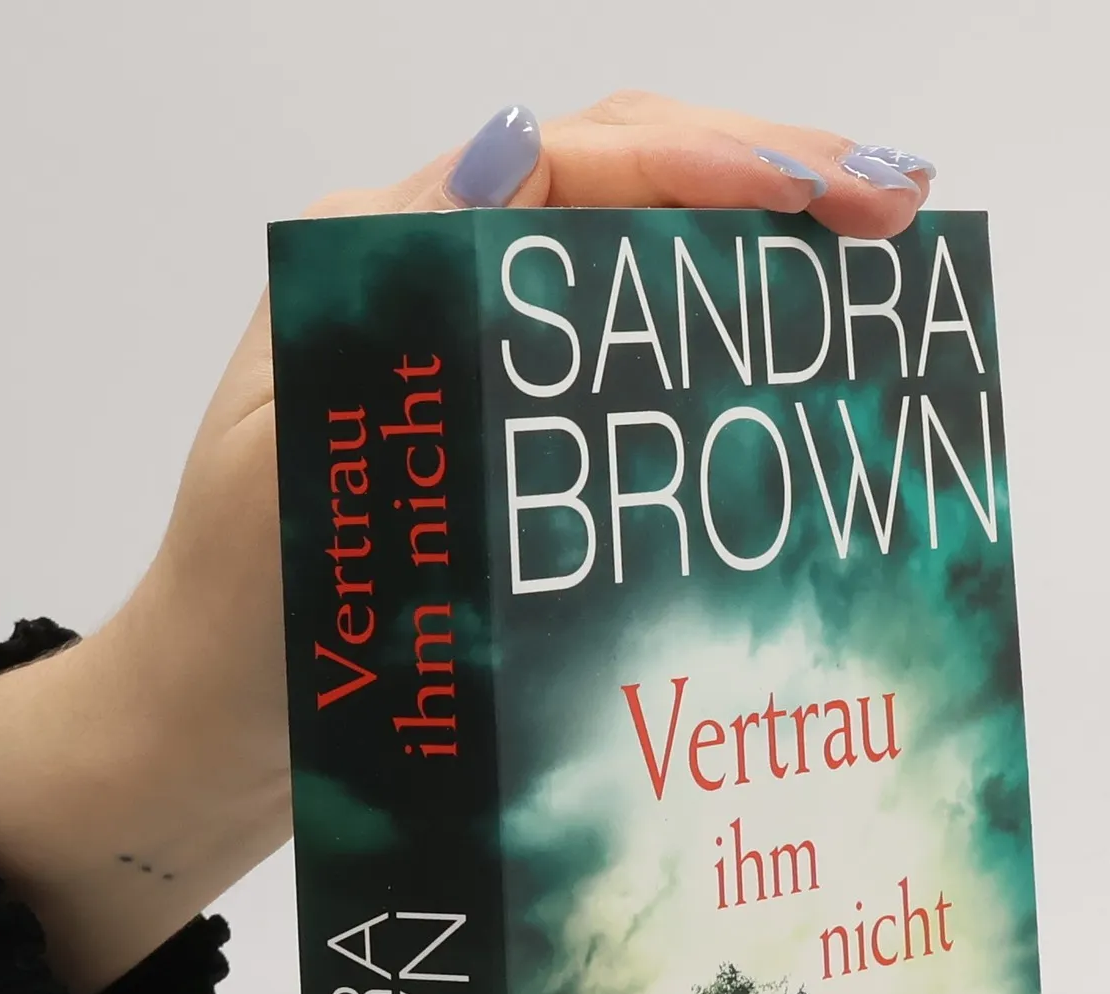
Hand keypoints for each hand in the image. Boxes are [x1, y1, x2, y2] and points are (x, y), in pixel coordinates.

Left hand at [0, 97, 933, 993]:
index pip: (577, 158)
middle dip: (765, 175)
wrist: (214, 730)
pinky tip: (783, 361)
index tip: (835, 197)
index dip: (716, 161)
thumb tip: (525, 145)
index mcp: (383, 253)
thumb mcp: (298, 454)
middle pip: (623, 178)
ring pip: (634, 256)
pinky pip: (619, 354)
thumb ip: (398, 309)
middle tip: (895, 211)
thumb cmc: (245, 619)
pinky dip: (707, 339)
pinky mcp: (498, 429)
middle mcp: (436, 277)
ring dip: (752, 247)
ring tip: (869, 266)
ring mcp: (473, 350)